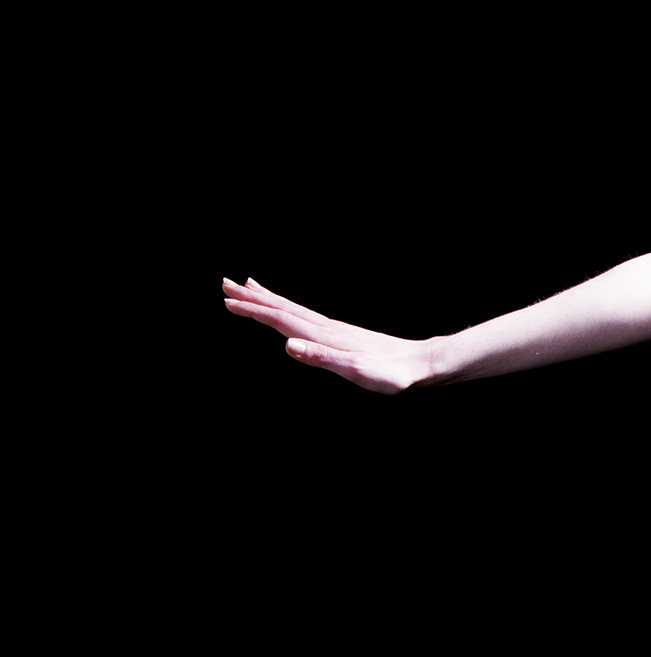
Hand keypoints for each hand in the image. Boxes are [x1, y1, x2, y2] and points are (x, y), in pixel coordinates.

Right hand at [221, 277, 434, 394]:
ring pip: (293, 308)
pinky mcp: (342, 334)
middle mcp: (326, 327)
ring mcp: (334, 328)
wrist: (419, 363)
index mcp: (323, 335)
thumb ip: (321, 358)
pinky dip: (290, 307)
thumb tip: (288, 345)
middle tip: (225, 283)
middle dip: (254, 297)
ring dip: (269, 298)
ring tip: (249, 285)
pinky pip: (306, 315)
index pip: (281, 319)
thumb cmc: (390, 373)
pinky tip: (289, 309)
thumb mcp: (355, 370)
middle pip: (283, 307)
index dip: (253, 311)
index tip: (227, 302)